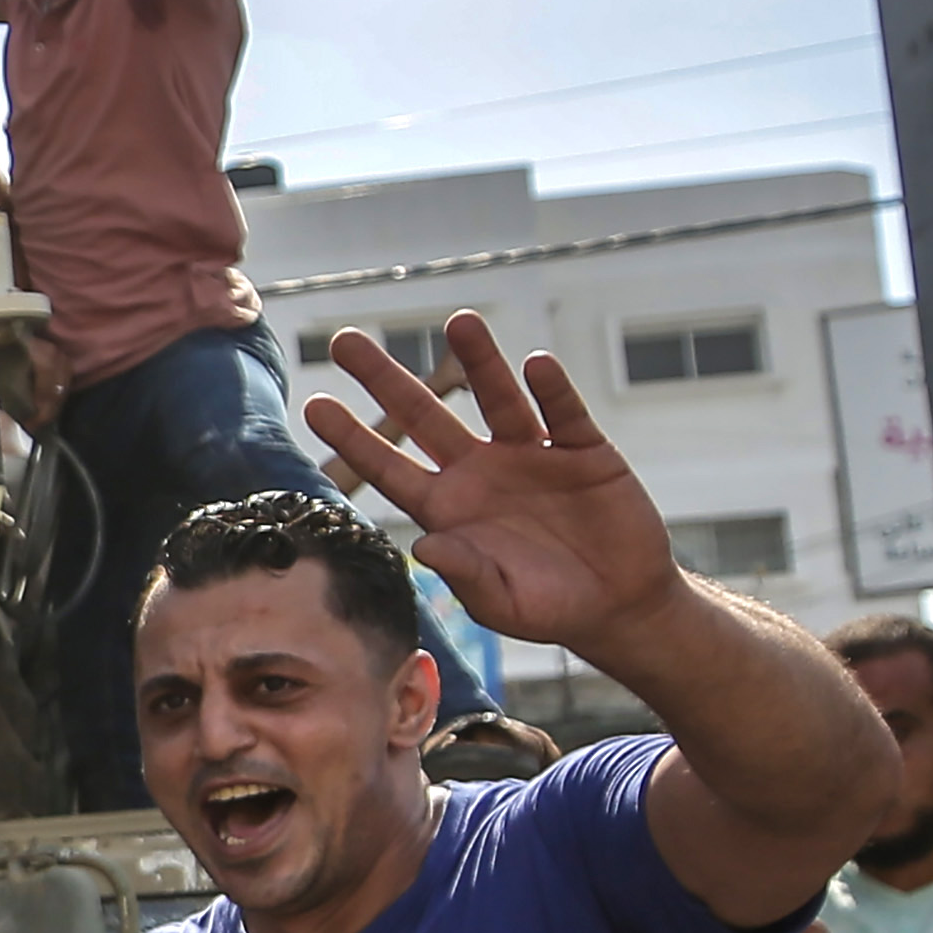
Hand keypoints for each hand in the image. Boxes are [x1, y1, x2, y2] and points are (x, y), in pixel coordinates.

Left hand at [305, 316, 675, 649]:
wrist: (618, 605)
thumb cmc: (547, 608)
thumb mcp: (501, 602)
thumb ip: (465, 575)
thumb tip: (427, 547)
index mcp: (448, 509)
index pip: (390, 468)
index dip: (354, 439)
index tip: (314, 404)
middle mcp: (480, 472)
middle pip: (425, 417)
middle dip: (386, 380)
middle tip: (345, 341)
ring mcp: (529, 456)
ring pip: (498, 399)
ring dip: (479, 362)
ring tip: (460, 324)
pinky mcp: (582, 451)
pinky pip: (563, 414)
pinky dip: (552, 390)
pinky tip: (536, 365)